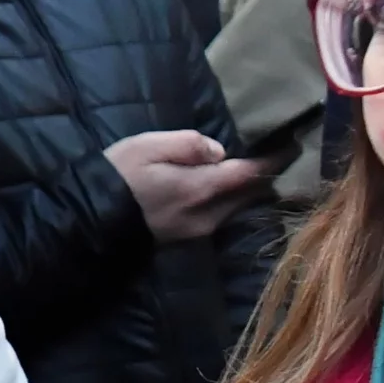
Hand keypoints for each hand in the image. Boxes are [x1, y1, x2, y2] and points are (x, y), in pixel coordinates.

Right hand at [104, 131, 269, 242]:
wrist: (89, 219)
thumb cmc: (117, 177)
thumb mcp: (147, 146)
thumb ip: (188, 144)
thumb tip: (220, 150)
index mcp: (201, 188)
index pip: (251, 173)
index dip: (275, 160)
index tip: (294, 146)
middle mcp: (208, 215)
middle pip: (250, 195)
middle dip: (265, 177)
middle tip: (278, 156)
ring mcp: (199, 230)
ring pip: (237, 208)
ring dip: (248, 191)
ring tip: (254, 172)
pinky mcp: (187, 237)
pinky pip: (222, 217)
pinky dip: (231, 202)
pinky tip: (226, 191)